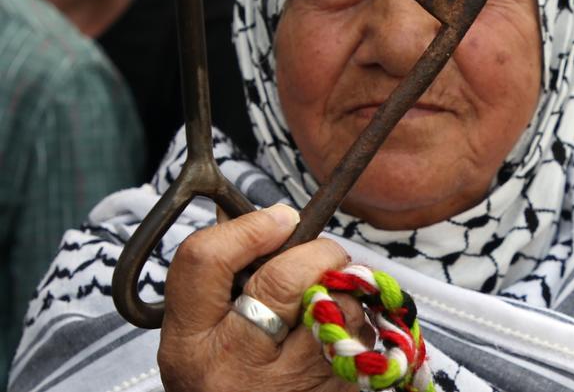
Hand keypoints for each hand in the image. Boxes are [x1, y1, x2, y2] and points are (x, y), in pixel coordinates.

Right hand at [158, 204, 360, 391]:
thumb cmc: (224, 380)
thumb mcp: (198, 333)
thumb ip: (220, 275)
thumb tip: (264, 217)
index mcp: (192, 344)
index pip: (207, 262)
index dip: (249, 228)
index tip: (280, 218)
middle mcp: (238, 365)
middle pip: (286, 276)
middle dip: (314, 253)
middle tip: (316, 258)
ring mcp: (293, 382)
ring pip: (337, 301)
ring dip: (342, 290)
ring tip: (322, 306)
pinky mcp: (338, 389)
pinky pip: (363, 331)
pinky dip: (357, 321)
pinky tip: (335, 335)